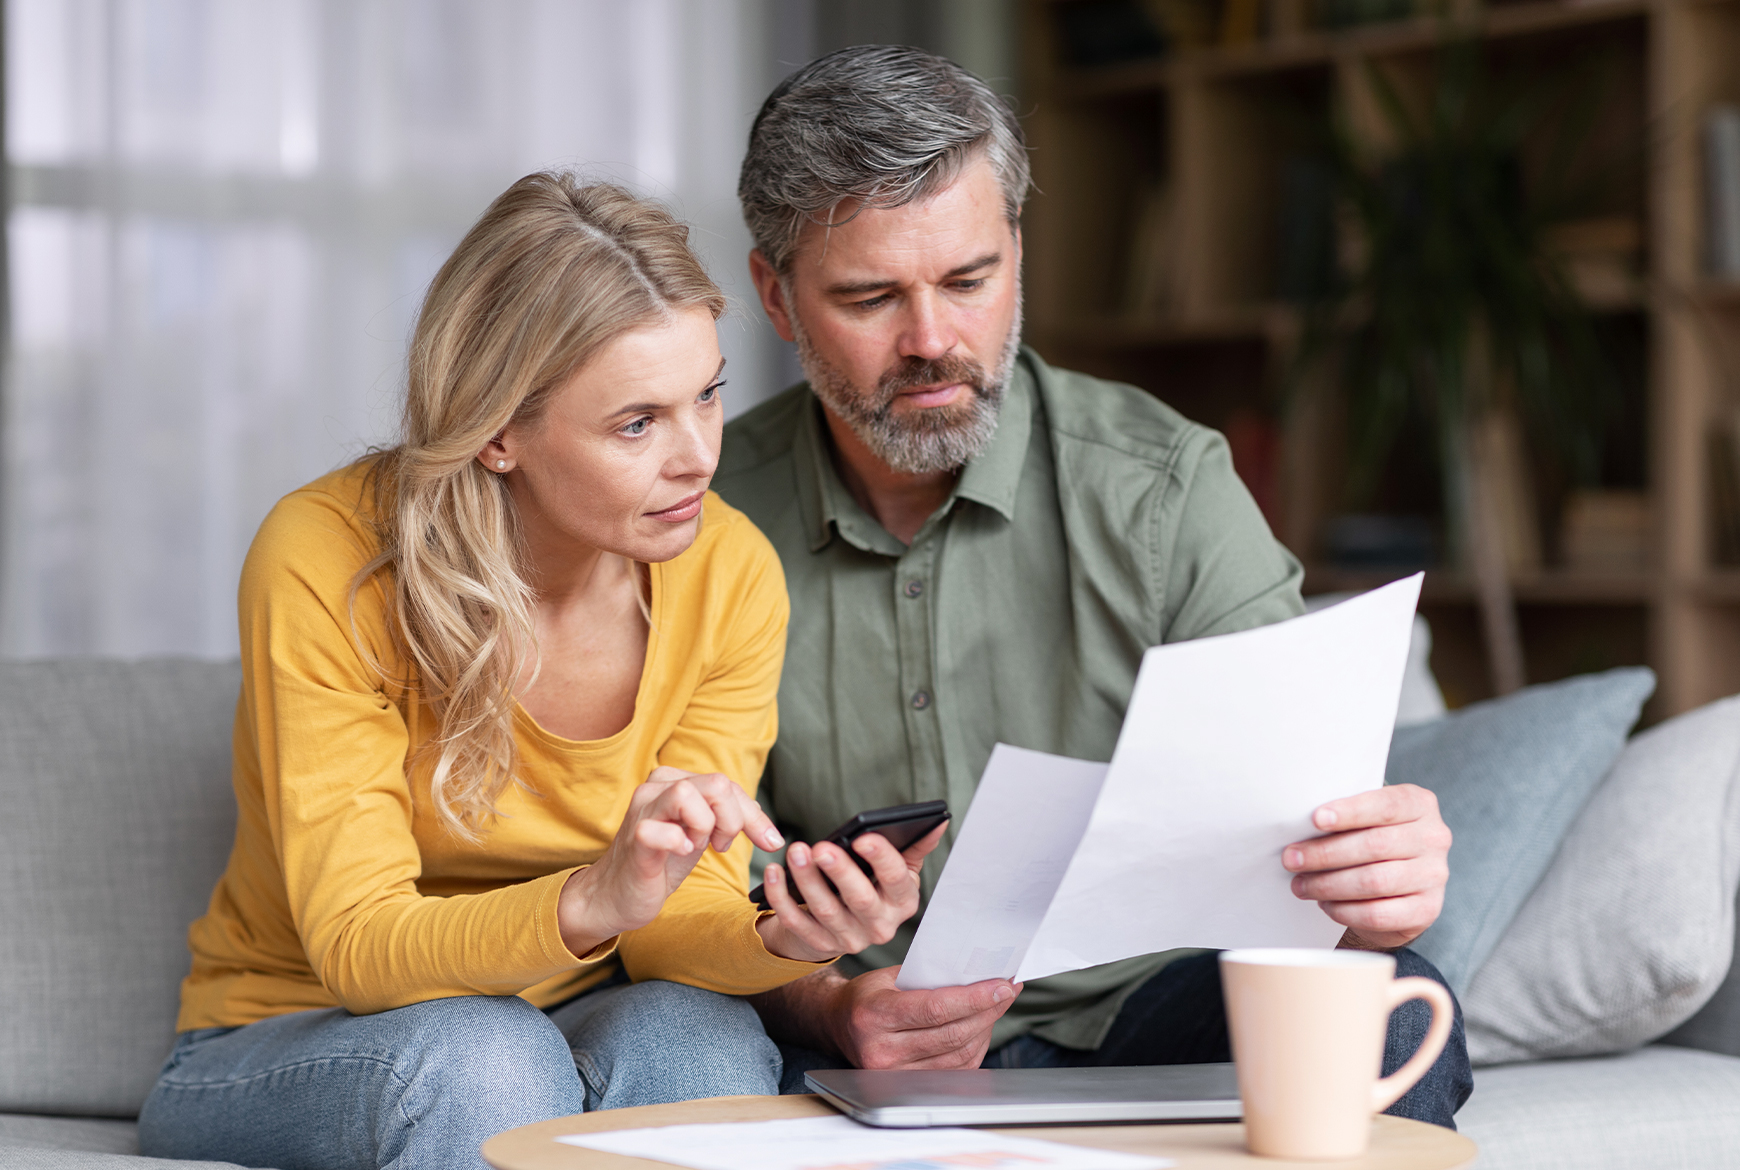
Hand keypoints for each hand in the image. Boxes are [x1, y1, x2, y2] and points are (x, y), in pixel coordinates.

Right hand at [558, 766, 783, 956]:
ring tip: (695, 847)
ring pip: (688, 795)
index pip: (727, 784)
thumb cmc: (660, 863)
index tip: (769, 842)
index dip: (754, 815)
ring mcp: (642, 811)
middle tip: (720, 846)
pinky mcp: (634, 839)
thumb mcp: (700, 835)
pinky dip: (678, 841)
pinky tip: (681, 853)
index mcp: (673, 781)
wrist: (616, 896)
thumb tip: (768, 827)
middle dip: (732, 820)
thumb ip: (726, 818)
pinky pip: (661, 829)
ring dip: (705, 827)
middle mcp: (656, 787)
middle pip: (717, 784)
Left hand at [755, 822, 945, 963]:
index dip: (881, 859)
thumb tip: (939, 819)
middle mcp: (880, 926)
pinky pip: (797, 923)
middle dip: (840, 872)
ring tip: (795, 852)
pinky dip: (781, 898)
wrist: (843, 926)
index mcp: (902, 902)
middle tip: (821, 847)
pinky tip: (773, 872)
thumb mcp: (898, 870)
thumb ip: (914, 845)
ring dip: (808, 880)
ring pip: (826, 910)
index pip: (896, 880)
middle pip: (860, 899)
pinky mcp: (819, 945)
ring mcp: (849, 940)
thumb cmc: (873, 886)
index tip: (863, 838)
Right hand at [829, 966, 1020, 1068]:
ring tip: (998, 1004)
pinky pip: (956, 1069)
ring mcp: (894, 1074)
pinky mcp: (907, 1086)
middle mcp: (881, 1050)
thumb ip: (928, 975)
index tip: (1002, 985)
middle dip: (988, 1010)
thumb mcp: (889, 976)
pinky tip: (982, 1026)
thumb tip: (978, 972)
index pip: (935, 1008)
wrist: (839, 1024)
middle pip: (951, 1033)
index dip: (974, 998)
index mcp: (874, 1015)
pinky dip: (975, 1047)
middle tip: (1008, 990)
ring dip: (986, 1028)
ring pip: (958, 1054)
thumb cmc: (869, 995)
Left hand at [1282, 784, 1450, 950]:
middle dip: (1325, 854)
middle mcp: (1433, 838)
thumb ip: (1344, 816)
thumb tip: (1298, 826)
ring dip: (1328, 885)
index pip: (1386, 805)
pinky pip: (1378, 913)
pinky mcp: (1427, 909)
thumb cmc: (1372, 841)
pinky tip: (1325, 904)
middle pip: (1375, 845)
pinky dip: (1344, 910)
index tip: (1316, 819)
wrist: (1399, 886)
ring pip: (1374, 881)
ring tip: (1301, 885)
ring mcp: (1435, 875)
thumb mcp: (1366, 819)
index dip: (1350, 812)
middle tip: (1292, 859)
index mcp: (1419, 804)